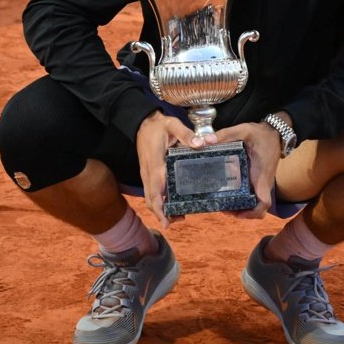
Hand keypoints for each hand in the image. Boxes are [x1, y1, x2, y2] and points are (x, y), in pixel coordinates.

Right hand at [135, 110, 215, 228]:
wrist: (141, 122)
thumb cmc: (158, 125)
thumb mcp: (173, 124)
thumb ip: (186, 134)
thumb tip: (201, 144)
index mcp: (155, 164)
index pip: (155, 192)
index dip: (160, 209)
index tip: (166, 222)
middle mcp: (149, 172)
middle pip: (151, 199)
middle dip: (161, 213)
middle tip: (176, 221)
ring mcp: (146, 173)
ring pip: (150, 197)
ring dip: (160, 208)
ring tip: (176, 215)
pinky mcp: (148, 172)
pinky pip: (151, 190)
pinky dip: (159, 199)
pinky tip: (170, 202)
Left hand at [214, 119, 282, 219]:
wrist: (276, 132)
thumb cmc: (261, 134)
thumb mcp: (244, 130)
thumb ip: (226, 134)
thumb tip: (207, 140)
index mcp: (260, 175)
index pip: (264, 202)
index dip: (253, 213)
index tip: (238, 214)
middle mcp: (263, 182)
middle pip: (258, 208)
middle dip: (243, 213)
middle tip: (223, 208)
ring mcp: (263, 182)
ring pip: (256, 203)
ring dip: (243, 208)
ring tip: (224, 203)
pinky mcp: (260, 180)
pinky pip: (255, 196)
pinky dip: (245, 200)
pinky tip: (230, 193)